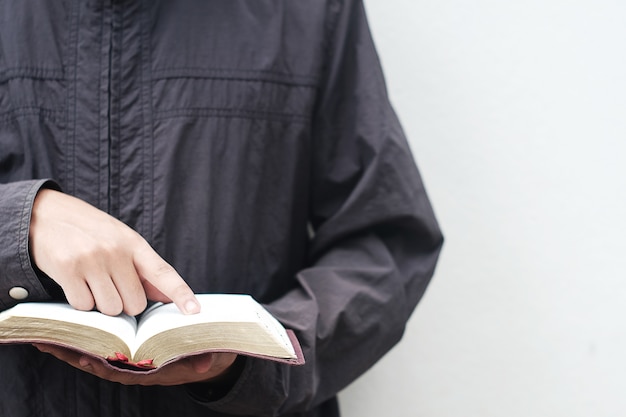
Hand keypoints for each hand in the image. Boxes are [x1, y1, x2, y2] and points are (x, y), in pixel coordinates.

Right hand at [29, 189, 199, 315]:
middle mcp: (115, 250)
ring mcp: (92, 259)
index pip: (163, 272)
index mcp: (134, 243)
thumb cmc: (89, 231)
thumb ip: (142, 269)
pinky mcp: (68, 269)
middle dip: (124, 302)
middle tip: (109, 283)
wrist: (43, 214)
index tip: (195, 311)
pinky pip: (84, 306)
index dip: (181, 293)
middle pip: (135, 303)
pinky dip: (80, 301)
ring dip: (102, 303)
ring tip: (91, 280)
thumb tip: (165, 296)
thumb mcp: (120, 241)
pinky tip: (74, 282)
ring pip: (111, 308)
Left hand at [33, 344, 237, 385]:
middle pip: (100, 363)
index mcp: (152, 371)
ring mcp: (129, 358)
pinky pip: (100, 346)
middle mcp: (136, 367)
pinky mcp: (126, 348)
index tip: (84, 358)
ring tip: (46, 336)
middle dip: (75, 354)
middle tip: (51, 344)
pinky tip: (65, 329)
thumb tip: (202, 365)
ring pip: (96, 354)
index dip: (103, 365)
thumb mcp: (209, 357)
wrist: (207, 357)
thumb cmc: (205, 354)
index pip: (123, 371)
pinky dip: (82, 339)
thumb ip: (204, 359)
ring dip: (72, 346)